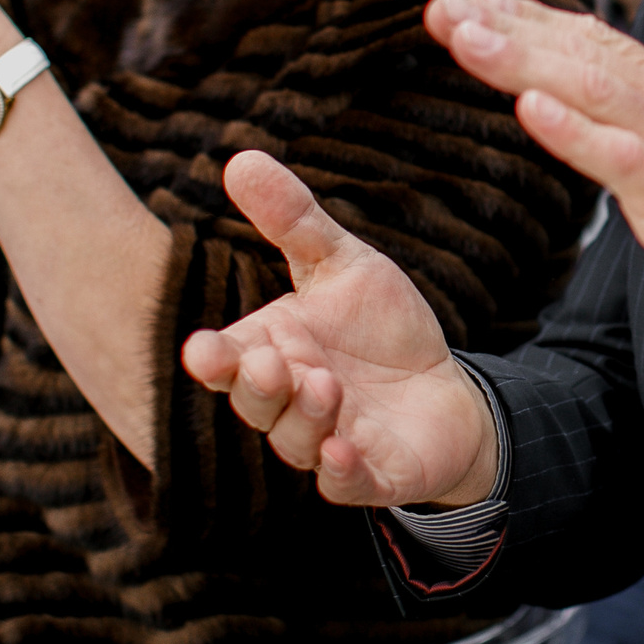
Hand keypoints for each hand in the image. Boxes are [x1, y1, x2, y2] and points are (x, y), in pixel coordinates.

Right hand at [181, 153, 499, 506]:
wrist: (442, 389)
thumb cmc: (379, 329)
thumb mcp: (342, 264)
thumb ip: (293, 221)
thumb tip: (241, 159)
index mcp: (270, 353)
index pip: (228, 361)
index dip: (214, 360)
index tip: (201, 349)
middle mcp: (289, 403)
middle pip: (256, 403)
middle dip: (258, 387)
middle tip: (270, 363)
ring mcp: (327, 443)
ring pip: (297, 442)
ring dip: (304, 418)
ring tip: (321, 386)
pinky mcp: (371, 475)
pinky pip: (346, 484)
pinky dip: (340, 474)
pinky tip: (341, 454)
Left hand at [425, 0, 643, 338]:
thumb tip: (596, 107)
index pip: (593, 42)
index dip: (531, 20)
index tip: (475, 1)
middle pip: (578, 53)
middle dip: (506, 28)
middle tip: (440, 7)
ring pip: (589, 89)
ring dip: (522, 60)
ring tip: (465, 38)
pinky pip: (620, 159)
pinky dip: (573, 131)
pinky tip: (528, 110)